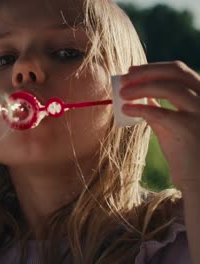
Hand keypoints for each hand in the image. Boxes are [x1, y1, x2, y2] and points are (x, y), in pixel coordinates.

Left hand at [119, 61, 199, 190]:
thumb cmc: (184, 150)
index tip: (131, 71)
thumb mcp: (172, 122)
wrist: (198, 179)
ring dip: (140, 87)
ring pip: (169, 88)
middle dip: (146, 72)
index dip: (153, 68)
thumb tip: (138, 91)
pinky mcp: (189, 129)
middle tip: (123, 79)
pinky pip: (160, 112)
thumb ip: (159, 105)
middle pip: (176, 73)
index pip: (179, 70)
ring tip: (122, 94)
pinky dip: (140, 107)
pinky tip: (126, 109)